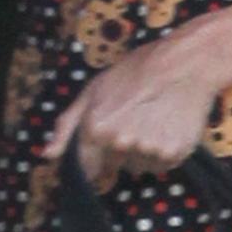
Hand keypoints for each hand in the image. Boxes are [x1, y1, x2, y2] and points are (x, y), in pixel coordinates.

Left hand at [46, 24, 224, 185]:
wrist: (184, 64)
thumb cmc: (135, 73)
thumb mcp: (93, 90)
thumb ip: (67, 125)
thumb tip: (48, 155)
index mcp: (96, 128)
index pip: (87, 168)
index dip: (95, 160)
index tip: (104, 148)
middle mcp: (120, 143)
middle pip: (114, 166)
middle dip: (120, 149)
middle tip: (135, 120)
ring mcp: (147, 151)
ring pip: (138, 167)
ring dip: (142, 152)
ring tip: (153, 122)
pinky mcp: (172, 155)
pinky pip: (160, 166)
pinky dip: (162, 153)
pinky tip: (166, 128)